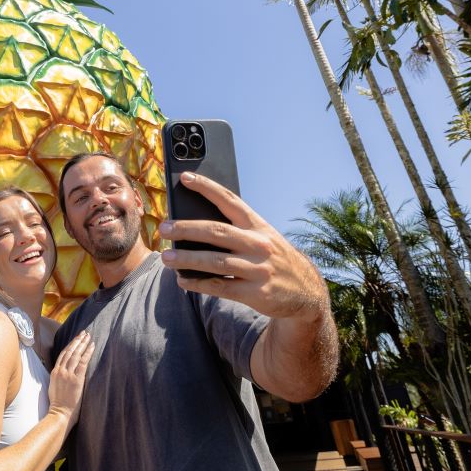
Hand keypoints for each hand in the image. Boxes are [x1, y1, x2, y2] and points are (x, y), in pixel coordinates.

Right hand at [47, 331, 93, 424]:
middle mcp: (60, 370)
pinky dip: (87, 352)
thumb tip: (65, 372)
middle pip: (70, 351)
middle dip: (77, 341)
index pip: (63, 354)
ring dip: (83, 344)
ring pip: (76, 354)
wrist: (59, 413)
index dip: (70, 345)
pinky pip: (83, 362)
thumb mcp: (54, 387)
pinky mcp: (76, 379)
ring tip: (88, 336)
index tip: (76, 338)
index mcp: (55, 372)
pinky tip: (92, 346)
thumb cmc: (58, 404)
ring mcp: (68, 374)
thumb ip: (59, 378)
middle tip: (84, 333)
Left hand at [159, 171, 327, 319]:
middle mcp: (259, 244)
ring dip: (187, 258)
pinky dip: (198, 283)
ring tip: (166, 256)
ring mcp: (258, 269)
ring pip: (214, 262)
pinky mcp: (255, 293)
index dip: (206, 187)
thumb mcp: (264, 238)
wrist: (306, 292)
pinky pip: (220, 287)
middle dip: (186, 228)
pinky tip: (182, 280)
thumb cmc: (274, 259)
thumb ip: (237, 231)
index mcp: (259, 226)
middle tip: (163, 227)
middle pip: (216, 232)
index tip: (185, 178)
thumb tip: (194, 227)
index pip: (230, 200)